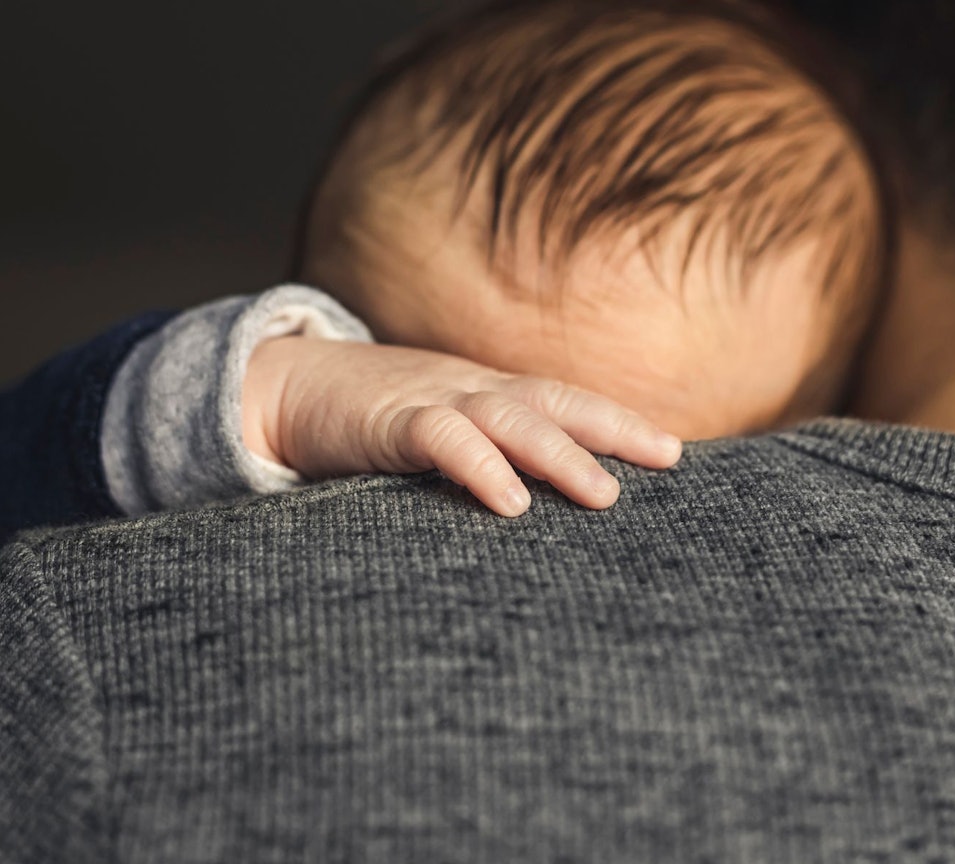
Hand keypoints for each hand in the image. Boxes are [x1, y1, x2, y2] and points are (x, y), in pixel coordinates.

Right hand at [242, 337, 682, 516]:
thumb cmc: (367, 421)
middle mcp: (468, 390)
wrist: (281, 386)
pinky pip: (442, 440)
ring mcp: (430, 400)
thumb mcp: (437, 431)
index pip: (564, 401)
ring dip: (558, 453)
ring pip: (509, 418)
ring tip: (602, 494)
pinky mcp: (387, 422)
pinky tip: (510, 501)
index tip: (673, 451)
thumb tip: (536, 503)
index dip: (618, 421)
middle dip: (613, 428)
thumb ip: (483, 455)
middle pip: (554, 401)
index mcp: (486, 394)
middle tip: (666, 458)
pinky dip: (479, 466)